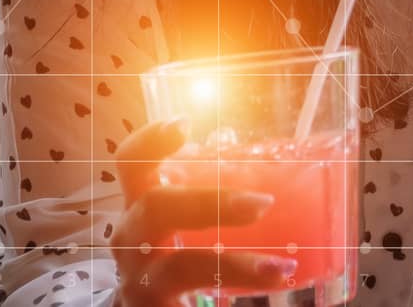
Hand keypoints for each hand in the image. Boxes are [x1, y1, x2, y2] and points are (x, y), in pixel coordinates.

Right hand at [109, 120, 298, 306]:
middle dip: (210, 202)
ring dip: (236, 266)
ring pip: (180, 267)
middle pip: (156, 208)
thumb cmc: (175, 258)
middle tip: (263, 205)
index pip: (131, 165)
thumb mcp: (184, 224)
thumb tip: (269, 160)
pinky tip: (271, 285)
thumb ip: (216, 196)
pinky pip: (187, 304)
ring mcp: (138, 281)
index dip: (150, 141)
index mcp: (142, 208)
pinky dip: (236, 298)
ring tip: (282, 267)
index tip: (184, 123)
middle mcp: (130, 240)